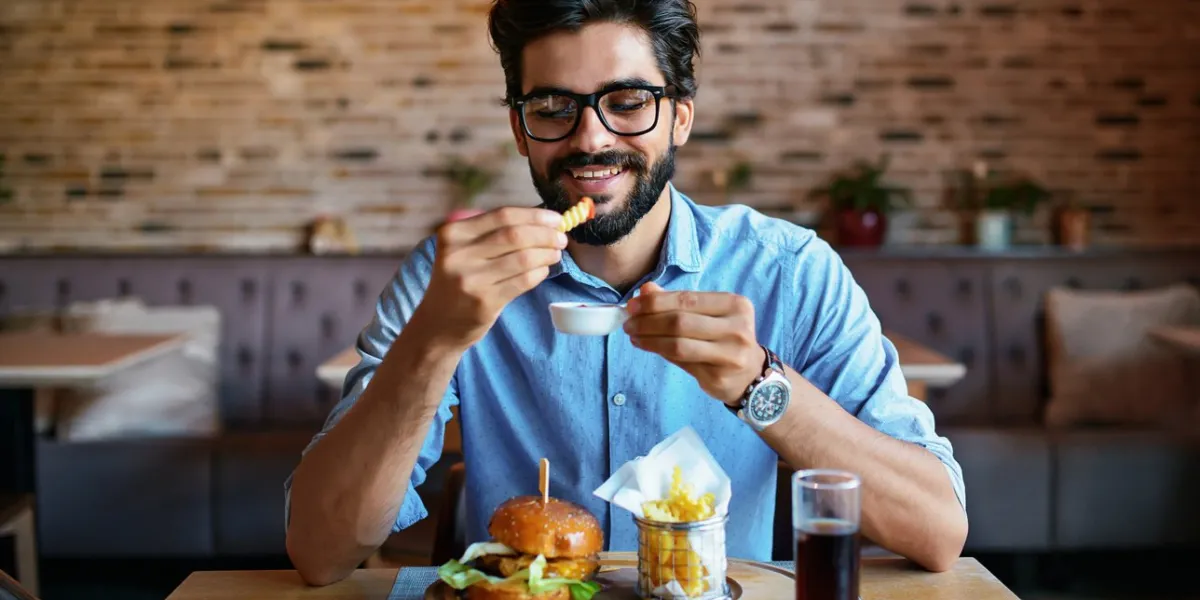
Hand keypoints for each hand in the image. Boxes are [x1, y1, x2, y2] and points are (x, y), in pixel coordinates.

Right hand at [420, 207, 566, 349]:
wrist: (438, 323)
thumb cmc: (458, 280)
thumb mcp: (462, 251)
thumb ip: (492, 233)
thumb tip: (542, 221)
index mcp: (453, 234)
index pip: (502, 216)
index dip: (534, 215)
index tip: (555, 219)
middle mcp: (458, 254)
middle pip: (515, 235)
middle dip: (545, 235)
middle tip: (561, 238)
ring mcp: (471, 279)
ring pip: (523, 258)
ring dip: (546, 254)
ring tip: (555, 254)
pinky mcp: (484, 301)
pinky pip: (523, 281)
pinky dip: (539, 273)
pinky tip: (543, 270)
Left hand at [624, 282, 764, 405]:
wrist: (750, 375)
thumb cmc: (725, 339)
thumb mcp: (708, 314)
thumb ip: (678, 302)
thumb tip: (646, 290)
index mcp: (735, 305)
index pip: (687, 299)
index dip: (656, 302)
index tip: (632, 305)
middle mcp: (737, 328)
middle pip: (681, 322)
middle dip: (648, 321)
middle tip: (629, 323)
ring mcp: (730, 354)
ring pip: (678, 344)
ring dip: (649, 339)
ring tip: (634, 336)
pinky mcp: (719, 376)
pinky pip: (681, 362)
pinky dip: (659, 352)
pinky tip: (647, 346)